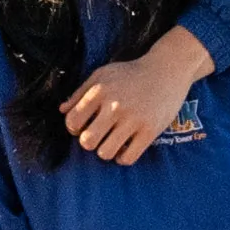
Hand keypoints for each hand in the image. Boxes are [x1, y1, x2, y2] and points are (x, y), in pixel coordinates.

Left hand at [65, 30, 215, 164]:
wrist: (167, 70)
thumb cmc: (130, 73)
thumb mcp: (102, 75)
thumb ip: (80, 93)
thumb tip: (62, 111)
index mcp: (99, 91)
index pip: (72, 122)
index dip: (75, 127)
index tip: (85, 125)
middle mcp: (115, 105)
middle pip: (87, 142)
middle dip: (90, 141)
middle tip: (99, 134)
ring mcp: (133, 119)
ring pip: (105, 153)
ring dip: (106, 150)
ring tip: (112, 141)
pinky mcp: (150, 131)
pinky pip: (127, 159)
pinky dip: (123, 157)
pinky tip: (126, 147)